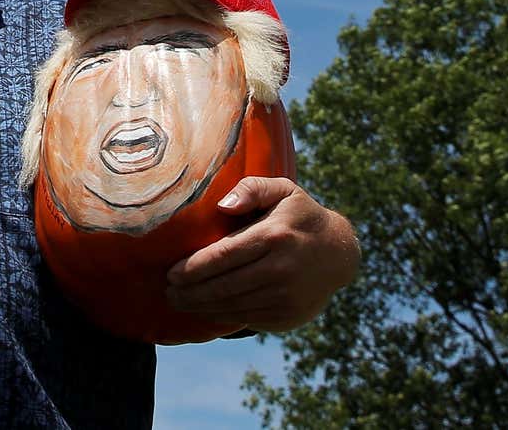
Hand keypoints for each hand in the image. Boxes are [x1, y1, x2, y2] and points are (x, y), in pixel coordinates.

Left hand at [163, 176, 359, 332]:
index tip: (170, 273)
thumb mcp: (283, 190)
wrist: (339, 253)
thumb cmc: (299, 216)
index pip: (223, 256)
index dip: (193, 268)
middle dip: (189, 292)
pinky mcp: (288, 316)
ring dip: (201, 307)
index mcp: (274, 236)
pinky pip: (247, 318)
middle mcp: (281, 269)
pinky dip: (222, 315)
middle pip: (223, 286)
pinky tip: (205, 309)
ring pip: (232, 306)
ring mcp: (286, 297)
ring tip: (179, 301)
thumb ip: (251, 189)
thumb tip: (223, 205)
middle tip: (167, 292)